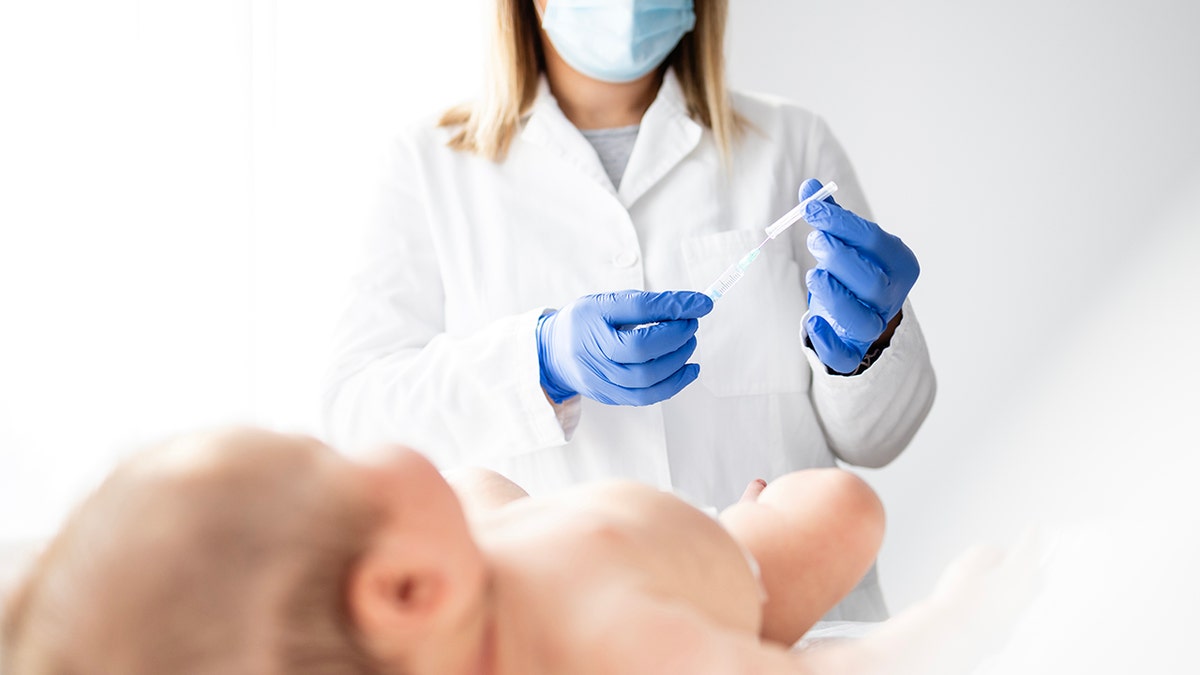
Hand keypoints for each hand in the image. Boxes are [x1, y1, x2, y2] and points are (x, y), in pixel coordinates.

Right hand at [537, 290, 712, 405]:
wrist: (554, 353)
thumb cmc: (587, 322)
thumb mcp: (608, 302)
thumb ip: (647, 304)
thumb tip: (692, 307)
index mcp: (590, 318)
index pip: (637, 309)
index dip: (673, 306)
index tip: (702, 303)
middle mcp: (590, 351)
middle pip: (641, 349)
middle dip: (676, 336)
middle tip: (691, 324)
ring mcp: (598, 379)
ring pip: (645, 379)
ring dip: (678, 360)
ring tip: (689, 343)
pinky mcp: (608, 396)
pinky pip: (645, 397)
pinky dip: (673, 384)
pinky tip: (689, 369)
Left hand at [799, 179, 919, 373]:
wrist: (857, 308)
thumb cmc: (852, 266)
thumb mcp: (844, 239)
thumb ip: (828, 215)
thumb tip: (808, 187)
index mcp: (899, 263)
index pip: (876, 242)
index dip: (842, 224)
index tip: (810, 208)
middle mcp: (892, 296)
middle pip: (872, 282)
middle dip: (840, 259)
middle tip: (814, 241)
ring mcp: (875, 325)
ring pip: (861, 320)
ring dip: (834, 296)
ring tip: (813, 275)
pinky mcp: (853, 349)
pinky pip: (845, 356)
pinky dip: (827, 341)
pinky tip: (811, 321)